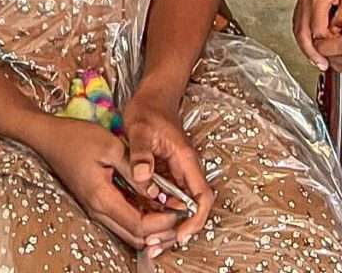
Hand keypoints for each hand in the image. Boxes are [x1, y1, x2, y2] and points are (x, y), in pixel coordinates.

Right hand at [26, 114, 180, 251]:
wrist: (50, 138)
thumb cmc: (78, 137)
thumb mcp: (111, 147)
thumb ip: (134, 171)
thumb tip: (157, 191)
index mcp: (101, 198)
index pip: (137, 224)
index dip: (161, 222)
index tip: (179, 210)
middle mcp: (97, 210)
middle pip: (133, 235)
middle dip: (159, 231)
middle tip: (179, 215)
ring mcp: (94, 208)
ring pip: (127, 231)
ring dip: (149, 227)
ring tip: (170, 211)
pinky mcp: (95, 202)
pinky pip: (120, 219)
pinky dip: (138, 217)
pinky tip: (152, 204)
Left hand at [122, 84, 214, 254]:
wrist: (152, 95)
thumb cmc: (149, 108)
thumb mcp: (140, 128)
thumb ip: (141, 153)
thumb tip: (142, 177)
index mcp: (184, 160)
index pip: (201, 196)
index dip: (195, 219)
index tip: (180, 234)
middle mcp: (184, 169)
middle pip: (191, 208)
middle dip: (177, 231)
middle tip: (155, 246)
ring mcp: (176, 172)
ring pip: (179, 206)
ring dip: (166, 226)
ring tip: (148, 243)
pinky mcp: (166, 173)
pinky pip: (167, 199)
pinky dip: (158, 214)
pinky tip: (142, 222)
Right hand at [293, 0, 341, 70]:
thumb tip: (336, 34)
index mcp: (318, 0)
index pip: (318, 31)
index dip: (326, 45)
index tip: (335, 52)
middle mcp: (306, 1)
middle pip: (302, 34)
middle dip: (311, 52)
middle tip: (322, 65)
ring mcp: (302, 1)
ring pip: (297, 30)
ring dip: (305, 47)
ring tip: (315, 60)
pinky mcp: (302, 2)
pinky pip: (298, 23)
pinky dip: (302, 36)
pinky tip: (310, 45)